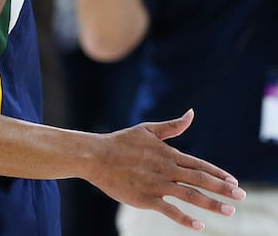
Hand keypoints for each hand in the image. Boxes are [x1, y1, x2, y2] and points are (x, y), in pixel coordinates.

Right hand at [88, 109, 245, 230]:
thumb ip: (172, 126)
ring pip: (190, 195)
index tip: (234, 182)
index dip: (218, 173)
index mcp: (168, 154)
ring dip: (212, 204)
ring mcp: (157, 185)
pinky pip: (170, 210)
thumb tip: (192, 114)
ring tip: (229, 212)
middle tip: (242, 197)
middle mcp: (166, 170)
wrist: (96, 156)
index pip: (200, 165)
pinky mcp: (146, 198)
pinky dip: (185, 219)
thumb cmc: (120, 142)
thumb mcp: (147, 129)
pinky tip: (199, 225)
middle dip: (223, 189)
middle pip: (201, 180)